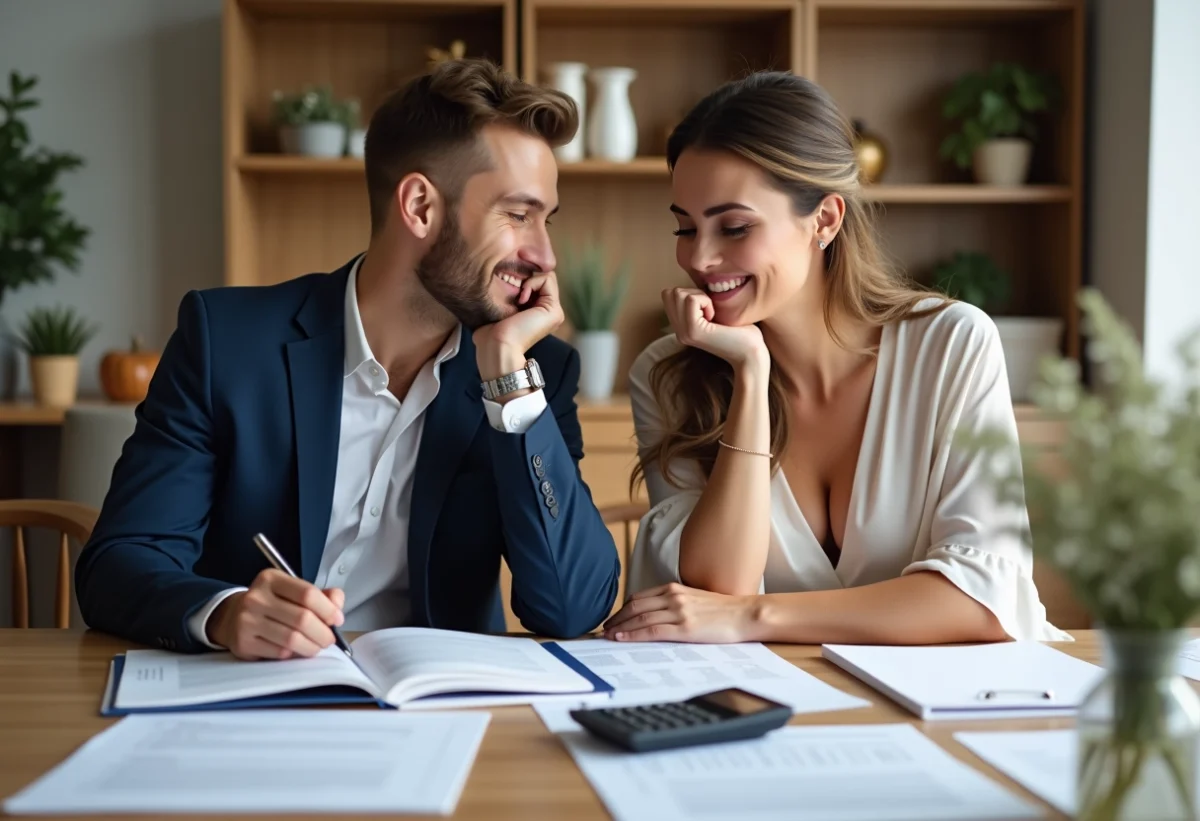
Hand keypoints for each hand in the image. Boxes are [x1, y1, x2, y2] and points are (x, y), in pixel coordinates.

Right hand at [208, 569, 345, 659]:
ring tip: (316, 646)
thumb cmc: (272, 604)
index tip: (338, 619)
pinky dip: (293, 654)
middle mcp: (256, 598)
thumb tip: (337, 605)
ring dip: (312, 647)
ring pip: (292, 639)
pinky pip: (279, 653)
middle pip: (302, 619)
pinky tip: (295, 650)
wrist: (232, 617)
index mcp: (271, 579)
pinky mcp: (243, 643)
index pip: (307, 594)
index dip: (328, 609)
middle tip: (329, 639)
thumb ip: (321, 595)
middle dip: (323, 633)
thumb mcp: (293, 591)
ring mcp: (247, 621)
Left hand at [474, 272, 564, 382]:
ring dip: (528, 281)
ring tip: (518, 299)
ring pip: (547, 275)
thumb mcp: (498, 308)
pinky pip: (547, 279)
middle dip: (526, 276)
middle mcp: (548, 311)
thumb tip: (503, 278)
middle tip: (513, 290)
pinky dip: (532, 284)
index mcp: (537, 312)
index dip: (522, 277)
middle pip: (542, 277)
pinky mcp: (554, 310)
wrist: (497, 347)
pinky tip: (521, 300)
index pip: (536, 281)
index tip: (508, 287)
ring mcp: (553, 311)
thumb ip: (507, 294)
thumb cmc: (491, 333)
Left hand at [602, 582, 758, 643]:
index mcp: (674, 588)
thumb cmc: (723, 610)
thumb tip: (655, 616)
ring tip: (607, 636)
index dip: (621, 609)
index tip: (612, 620)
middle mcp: (673, 597)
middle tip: (603, 630)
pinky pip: (652, 631)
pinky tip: (622, 639)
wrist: (745, 614)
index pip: (639, 598)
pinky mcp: (685, 627)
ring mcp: (678, 611)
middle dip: (616, 619)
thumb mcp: (694, 599)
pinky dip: (633, 634)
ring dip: (619, 628)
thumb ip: (674, 603)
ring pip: (639, 618)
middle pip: (634, 607)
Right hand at [663, 287, 767, 369]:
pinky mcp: (692, 331)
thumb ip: (702, 301)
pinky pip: (691, 299)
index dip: (690, 293)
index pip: (669, 295)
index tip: (709, 307)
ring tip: (713, 313)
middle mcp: (678, 331)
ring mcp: (683, 332)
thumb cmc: (743, 331)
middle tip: (711, 309)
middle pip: (670, 293)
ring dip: (700, 296)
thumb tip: (699, 276)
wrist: (751, 354)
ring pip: (678, 294)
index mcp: (682, 327)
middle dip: (692, 292)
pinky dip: (705, 301)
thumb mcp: (717, 312)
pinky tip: (715, 317)